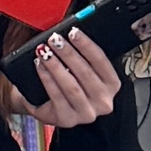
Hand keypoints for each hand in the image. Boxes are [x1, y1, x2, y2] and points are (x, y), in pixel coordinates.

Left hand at [0, 28, 121, 128]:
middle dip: (68, 54)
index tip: (73, 32)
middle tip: (54, 40)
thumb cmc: (65, 82)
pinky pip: (56, 96)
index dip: (87, 45)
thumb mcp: (77, 67)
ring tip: (44, 52)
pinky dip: (47, 78)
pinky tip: (39, 66)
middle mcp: (103, 101)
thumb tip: (71, 30)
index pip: (102, 62)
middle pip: (86, 74)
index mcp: (111, 85)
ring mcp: (86, 113)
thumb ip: (80, 52)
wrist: (45, 104)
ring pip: (71, 86)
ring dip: (56, 66)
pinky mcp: (68, 120)